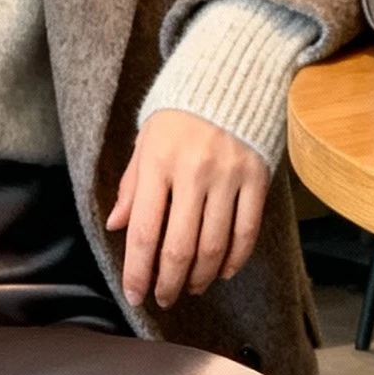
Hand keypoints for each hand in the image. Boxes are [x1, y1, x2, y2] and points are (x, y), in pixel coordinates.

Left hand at [107, 111, 271, 311]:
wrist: (231, 75)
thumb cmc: (180, 112)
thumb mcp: (146, 141)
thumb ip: (132, 185)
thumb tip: (116, 225)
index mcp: (158, 163)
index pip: (143, 232)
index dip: (137, 271)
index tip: (136, 294)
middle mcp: (193, 172)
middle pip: (178, 248)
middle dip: (168, 283)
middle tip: (164, 299)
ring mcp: (228, 176)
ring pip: (213, 246)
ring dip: (200, 276)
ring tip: (190, 287)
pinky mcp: (257, 177)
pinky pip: (246, 231)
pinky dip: (235, 259)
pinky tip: (223, 271)